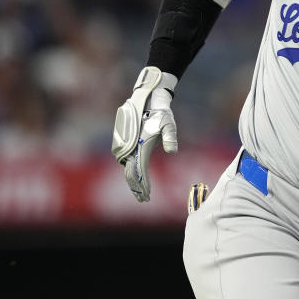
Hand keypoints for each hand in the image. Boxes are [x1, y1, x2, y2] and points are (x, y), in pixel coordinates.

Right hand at [112, 66, 178, 201]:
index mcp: (140, 146)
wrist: (147, 99)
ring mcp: (125, 145)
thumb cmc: (161, 113)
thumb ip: (170, 137)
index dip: (143, 185)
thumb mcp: (169, 124)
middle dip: (137, 188)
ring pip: (127, 168)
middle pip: (130, 173)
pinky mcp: (125, 143)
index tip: (147, 196)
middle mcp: (130, 147)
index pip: (140, 171)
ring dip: (132, 181)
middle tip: (144, 200)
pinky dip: (130, 172)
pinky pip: (126, 161)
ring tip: (140, 192)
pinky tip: (136, 177)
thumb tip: (173, 151)